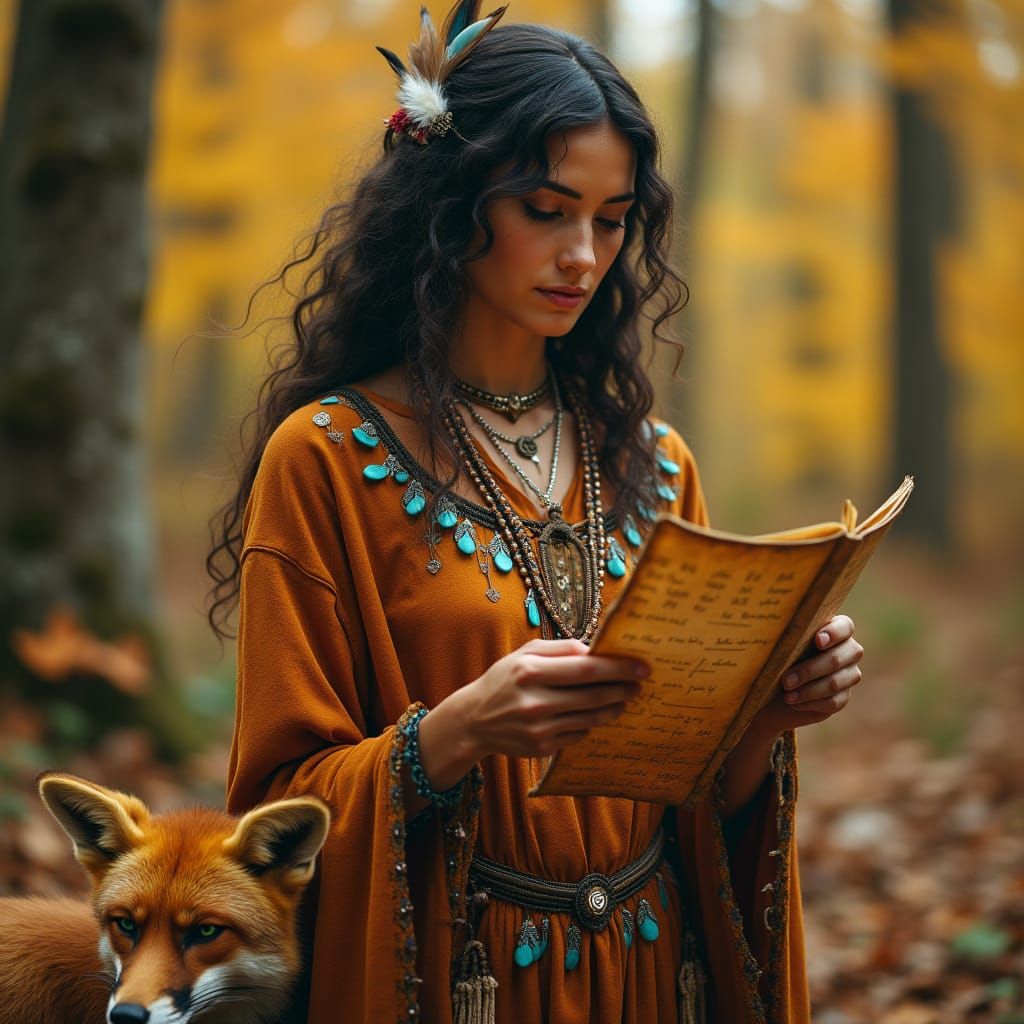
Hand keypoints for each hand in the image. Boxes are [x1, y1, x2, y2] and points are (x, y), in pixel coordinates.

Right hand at [458, 637, 646, 758]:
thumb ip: (561, 649)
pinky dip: (590, 724)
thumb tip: (597, 650)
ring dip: (612, 708)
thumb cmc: (505, 680)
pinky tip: (592, 715)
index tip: (641, 666)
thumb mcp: (525, 654)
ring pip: (590, 718)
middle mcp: (534, 702)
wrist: (474, 720)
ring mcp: (538, 729)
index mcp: (530, 671)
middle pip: (593, 696)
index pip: (586, 669)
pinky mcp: (542, 748)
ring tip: (623, 699)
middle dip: (621, 689)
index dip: (618, 668)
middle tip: (639, 684)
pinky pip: (578, 734)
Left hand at [755, 614, 863, 733]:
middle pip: (838, 658)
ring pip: (835, 682)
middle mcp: (848, 650)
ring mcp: (848, 674)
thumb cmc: (775, 657)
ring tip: (786, 695)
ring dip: (808, 690)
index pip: (845, 627)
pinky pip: (833, 701)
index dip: (834, 633)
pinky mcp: (843, 697)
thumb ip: (782, 636)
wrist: (772, 687)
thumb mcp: (776, 645)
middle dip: (810, 670)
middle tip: (786, 680)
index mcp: (834, 630)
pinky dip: (811, 703)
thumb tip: (770, 632)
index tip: (817, 641)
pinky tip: (794, 702)